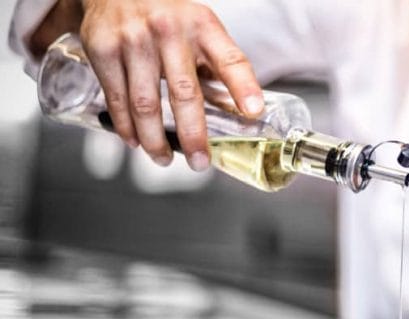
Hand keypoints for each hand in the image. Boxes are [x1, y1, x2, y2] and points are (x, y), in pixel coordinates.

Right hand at [35, 0, 262, 169]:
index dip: (244, 87)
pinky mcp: (104, 49)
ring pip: (146, 105)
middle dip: (193, 136)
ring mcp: (134, 40)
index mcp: (203, 26)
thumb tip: (240, 112)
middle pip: (184, 94)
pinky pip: (117, 99)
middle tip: (199, 162)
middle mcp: (169, 30)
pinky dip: (126, 128)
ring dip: (156, 141)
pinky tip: (135, 142)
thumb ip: (216, 65)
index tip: (253, 112)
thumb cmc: (167, 15)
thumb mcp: (199, 28)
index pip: (230, 59)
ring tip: (164, 159)